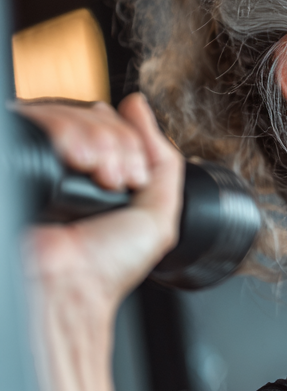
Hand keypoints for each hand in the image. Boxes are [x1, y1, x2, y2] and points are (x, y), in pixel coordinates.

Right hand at [21, 95, 183, 320]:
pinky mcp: (21, 158)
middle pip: (96, 115)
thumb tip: (139, 106)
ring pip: (72, 114)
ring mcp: (43, 161)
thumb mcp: (158, 211)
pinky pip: (40, 120)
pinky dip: (70, 134)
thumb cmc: (108, 263)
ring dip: (100, 143)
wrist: (71, 284)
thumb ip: (162, 158)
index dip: (133, 143)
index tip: (133, 178)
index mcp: (99, 174)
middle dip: (120, 146)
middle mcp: (68, 164)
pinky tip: (80, 163)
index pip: (116, 125)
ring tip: (102, 179)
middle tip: (117, 181)